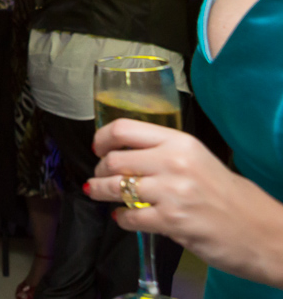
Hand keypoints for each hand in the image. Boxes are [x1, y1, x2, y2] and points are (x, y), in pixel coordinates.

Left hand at [88, 119, 282, 284]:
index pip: (124, 130)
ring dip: (101, 191)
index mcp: (180, 142)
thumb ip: (164, 152)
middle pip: (114, 159)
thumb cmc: (229, 195)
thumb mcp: (198, 159)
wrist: (261, 231)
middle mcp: (174, 162)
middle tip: (99, 177)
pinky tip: (123, 217)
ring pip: (115, 187)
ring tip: (100, 194)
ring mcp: (172, 192)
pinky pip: (129, 216)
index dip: (102, 139)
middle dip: (99, 170)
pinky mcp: (171, 221)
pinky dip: (121, 218)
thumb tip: (125, 152)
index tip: (97, 149)